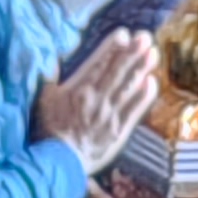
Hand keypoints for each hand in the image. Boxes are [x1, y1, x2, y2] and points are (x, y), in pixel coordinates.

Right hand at [36, 30, 162, 173]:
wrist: (60, 163)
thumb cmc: (50, 130)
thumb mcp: (44, 100)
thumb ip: (49, 78)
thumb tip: (53, 58)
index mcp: (78, 89)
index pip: (98, 63)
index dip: (111, 48)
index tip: (123, 34)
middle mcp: (97, 99)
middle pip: (118, 72)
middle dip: (132, 53)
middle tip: (145, 36)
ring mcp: (111, 115)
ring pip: (129, 88)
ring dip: (142, 69)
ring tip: (153, 53)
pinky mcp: (120, 130)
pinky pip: (135, 110)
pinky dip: (144, 96)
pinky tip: (152, 82)